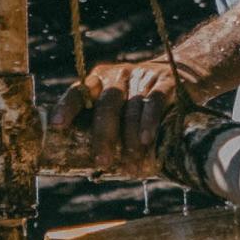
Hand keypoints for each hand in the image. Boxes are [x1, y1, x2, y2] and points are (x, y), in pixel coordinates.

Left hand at [50, 58, 185, 174]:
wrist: (182, 74)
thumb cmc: (140, 102)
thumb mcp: (119, 106)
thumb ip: (104, 125)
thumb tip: (89, 163)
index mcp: (98, 81)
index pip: (78, 92)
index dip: (66, 108)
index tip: (57, 125)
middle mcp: (117, 75)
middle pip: (107, 105)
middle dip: (104, 135)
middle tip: (103, 161)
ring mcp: (141, 77)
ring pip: (131, 109)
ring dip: (130, 139)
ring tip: (131, 164)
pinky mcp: (164, 81)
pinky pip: (153, 103)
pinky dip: (149, 123)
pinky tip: (146, 141)